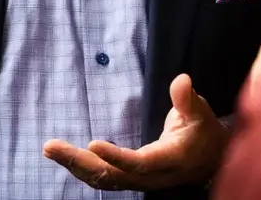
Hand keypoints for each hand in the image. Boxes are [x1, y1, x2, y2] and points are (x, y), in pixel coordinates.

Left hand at [43, 74, 229, 190]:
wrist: (210, 159)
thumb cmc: (201, 130)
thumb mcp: (199, 112)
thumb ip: (187, 99)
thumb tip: (182, 80)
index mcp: (169, 159)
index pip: (139, 163)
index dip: (116, 157)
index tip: (92, 144)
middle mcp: (151, 175)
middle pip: (112, 176)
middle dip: (80, 163)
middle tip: (51, 147)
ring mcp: (139, 180)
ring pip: (104, 179)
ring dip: (75, 166)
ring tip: (50, 150)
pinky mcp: (130, 178)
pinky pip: (104, 178)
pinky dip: (81, 169)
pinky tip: (62, 157)